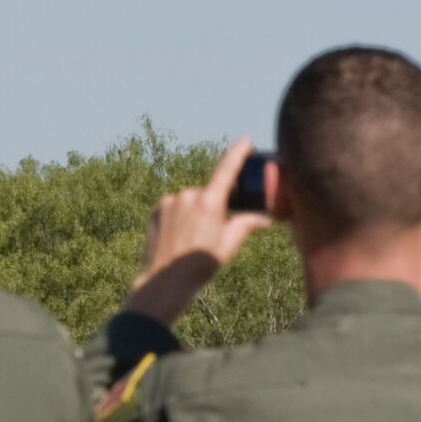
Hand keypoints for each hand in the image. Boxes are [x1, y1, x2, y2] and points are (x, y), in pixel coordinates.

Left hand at [126, 137, 271, 328]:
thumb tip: (263, 218)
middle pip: (208, 195)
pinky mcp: (156, 208)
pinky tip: (178, 238)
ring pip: (190, 201)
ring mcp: (169, 201)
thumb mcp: (228, 245)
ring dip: (194, 213)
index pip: (226, 170)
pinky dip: (179, 217)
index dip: (237, 153)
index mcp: (209, 202)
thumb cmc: (200, 266)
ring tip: (191, 241)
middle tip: (210, 235)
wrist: (164, 281)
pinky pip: (174, 207)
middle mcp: (188, 195)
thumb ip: (245, 225)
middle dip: (213, 208)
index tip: (245, 140)